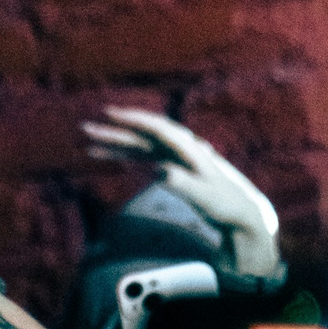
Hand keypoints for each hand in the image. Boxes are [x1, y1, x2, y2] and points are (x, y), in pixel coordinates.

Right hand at [81, 106, 284, 280]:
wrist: (241, 213)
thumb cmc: (226, 205)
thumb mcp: (207, 197)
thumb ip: (184, 184)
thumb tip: (161, 171)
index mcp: (190, 149)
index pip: (158, 128)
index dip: (135, 119)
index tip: (111, 115)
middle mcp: (180, 149)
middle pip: (143, 135)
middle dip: (116, 130)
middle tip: (87, 128)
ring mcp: (174, 159)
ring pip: (140, 147)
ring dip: (117, 144)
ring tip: (90, 143)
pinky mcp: (171, 170)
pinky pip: (144, 160)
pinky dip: (126, 157)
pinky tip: (111, 156)